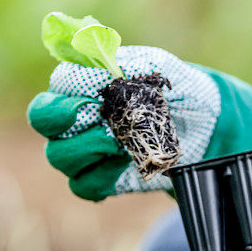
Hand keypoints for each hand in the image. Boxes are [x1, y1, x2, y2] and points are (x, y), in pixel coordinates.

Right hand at [27, 46, 251, 200]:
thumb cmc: (181, 92)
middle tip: (88, 114)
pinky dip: (100, 177)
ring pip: (60, 155)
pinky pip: (83, 186)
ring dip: (86, 148)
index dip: (68, 86)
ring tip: (118, 141)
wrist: (208, 130)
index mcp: (88, 83)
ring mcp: (89, 149)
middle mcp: (80, 116)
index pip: (58, 82)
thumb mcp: (162, 69)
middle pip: (43, 119)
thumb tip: (101, 66)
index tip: (93, 89)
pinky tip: (123, 164)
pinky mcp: (104, 179)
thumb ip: (130, 64)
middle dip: (60, 117)